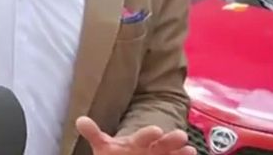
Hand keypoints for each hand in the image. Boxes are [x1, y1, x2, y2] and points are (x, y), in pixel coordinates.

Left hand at [76, 116, 196, 154]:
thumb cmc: (116, 153)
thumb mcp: (104, 146)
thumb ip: (94, 134)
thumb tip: (80, 120)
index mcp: (135, 141)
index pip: (142, 136)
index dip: (148, 133)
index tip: (156, 129)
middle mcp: (151, 147)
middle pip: (161, 143)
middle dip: (170, 139)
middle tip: (181, 135)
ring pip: (171, 153)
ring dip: (180, 151)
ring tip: (190, 149)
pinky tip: (192, 154)